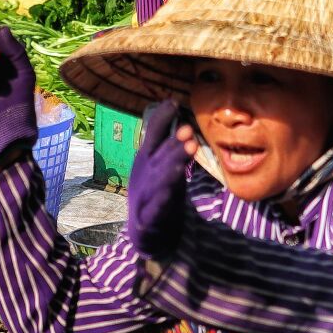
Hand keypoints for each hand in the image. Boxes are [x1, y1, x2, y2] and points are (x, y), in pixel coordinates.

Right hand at [127, 100, 194, 260]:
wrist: (144, 230)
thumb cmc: (158, 190)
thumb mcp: (165, 165)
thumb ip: (173, 146)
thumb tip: (182, 118)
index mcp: (146, 158)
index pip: (153, 135)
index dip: (162, 119)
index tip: (174, 102)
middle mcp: (144, 174)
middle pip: (159, 158)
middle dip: (173, 145)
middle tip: (188, 132)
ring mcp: (145, 196)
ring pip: (159, 181)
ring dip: (170, 168)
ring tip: (183, 157)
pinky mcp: (148, 219)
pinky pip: (154, 210)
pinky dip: (159, 202)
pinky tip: (167, 194)